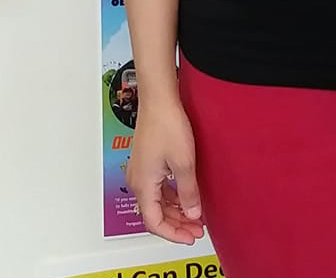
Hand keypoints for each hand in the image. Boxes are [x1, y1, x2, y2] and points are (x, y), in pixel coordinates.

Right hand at [125, 98, 204, 245]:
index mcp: (143, 184)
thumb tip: (192, 214)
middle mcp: (138, 179)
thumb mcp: (183, 163)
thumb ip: (188, 192)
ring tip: (195, 214)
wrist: (159, 99)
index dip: (173, 233)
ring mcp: (141, 169)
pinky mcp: (147, 160)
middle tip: (197, 228)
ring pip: (157, 200)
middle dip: (177, 223)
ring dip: (175, 210)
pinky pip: (158, 187)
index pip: (154, 222)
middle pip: (155, 212)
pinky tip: (186, 195)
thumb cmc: (166, 124)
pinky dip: (172, 196)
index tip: (190, 237)